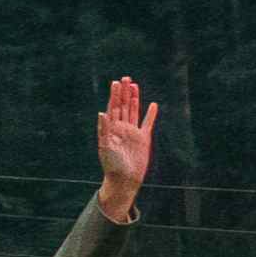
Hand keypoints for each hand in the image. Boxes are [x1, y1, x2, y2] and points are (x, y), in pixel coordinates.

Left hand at [92, 74, 158, 214]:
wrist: (124, 178)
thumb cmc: (112, 164)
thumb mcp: (105, 146)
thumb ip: (104, 129)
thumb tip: (101, 113)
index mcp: (110, 128)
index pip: (112, 108)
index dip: (114, 95)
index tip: (116, 83)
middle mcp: (121, 128)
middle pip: (123, 106)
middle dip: (124, 92)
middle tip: (125, 78)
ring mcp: (132, 132)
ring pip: (134, 111)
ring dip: (134, 99)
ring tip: (134, 86)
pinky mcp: (143, 139)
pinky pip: (148, 123)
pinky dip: (150, 114)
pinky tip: (153, 105)